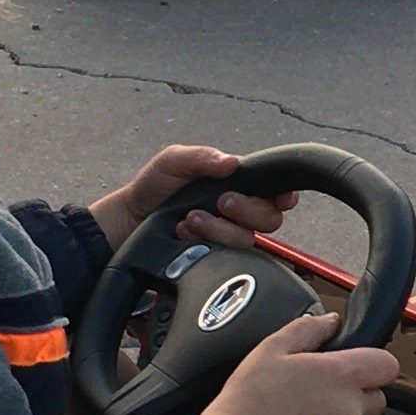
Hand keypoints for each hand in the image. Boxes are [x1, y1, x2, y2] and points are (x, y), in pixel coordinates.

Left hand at [88, 143, 294, 253]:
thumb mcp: (174, 161)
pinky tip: (186, 233)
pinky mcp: (216, 256)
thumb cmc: (155, 186)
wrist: (131, 219)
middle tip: (219, 202)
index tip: (277, 196)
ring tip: (191, 218)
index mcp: (238, 184)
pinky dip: (205, 242)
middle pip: (270, 219)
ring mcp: (228, 235)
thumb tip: (231, 162)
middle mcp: (239, 212)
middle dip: (246, 210)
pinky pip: (227, 257)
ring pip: (247, 240)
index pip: (277, 191)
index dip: (284, 195)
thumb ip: (202, 157)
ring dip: (219, 228)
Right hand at [180, 314, 397, 414]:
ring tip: (302, 409)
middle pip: (377, 397)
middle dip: (358, 390)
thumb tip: (330, 322)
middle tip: (323, 385)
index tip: (357, 361)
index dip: (375, 361)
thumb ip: (308, 329)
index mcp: (341, 375)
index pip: (388, 365)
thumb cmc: (248, 400)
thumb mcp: (272, 348)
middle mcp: (349, 409)